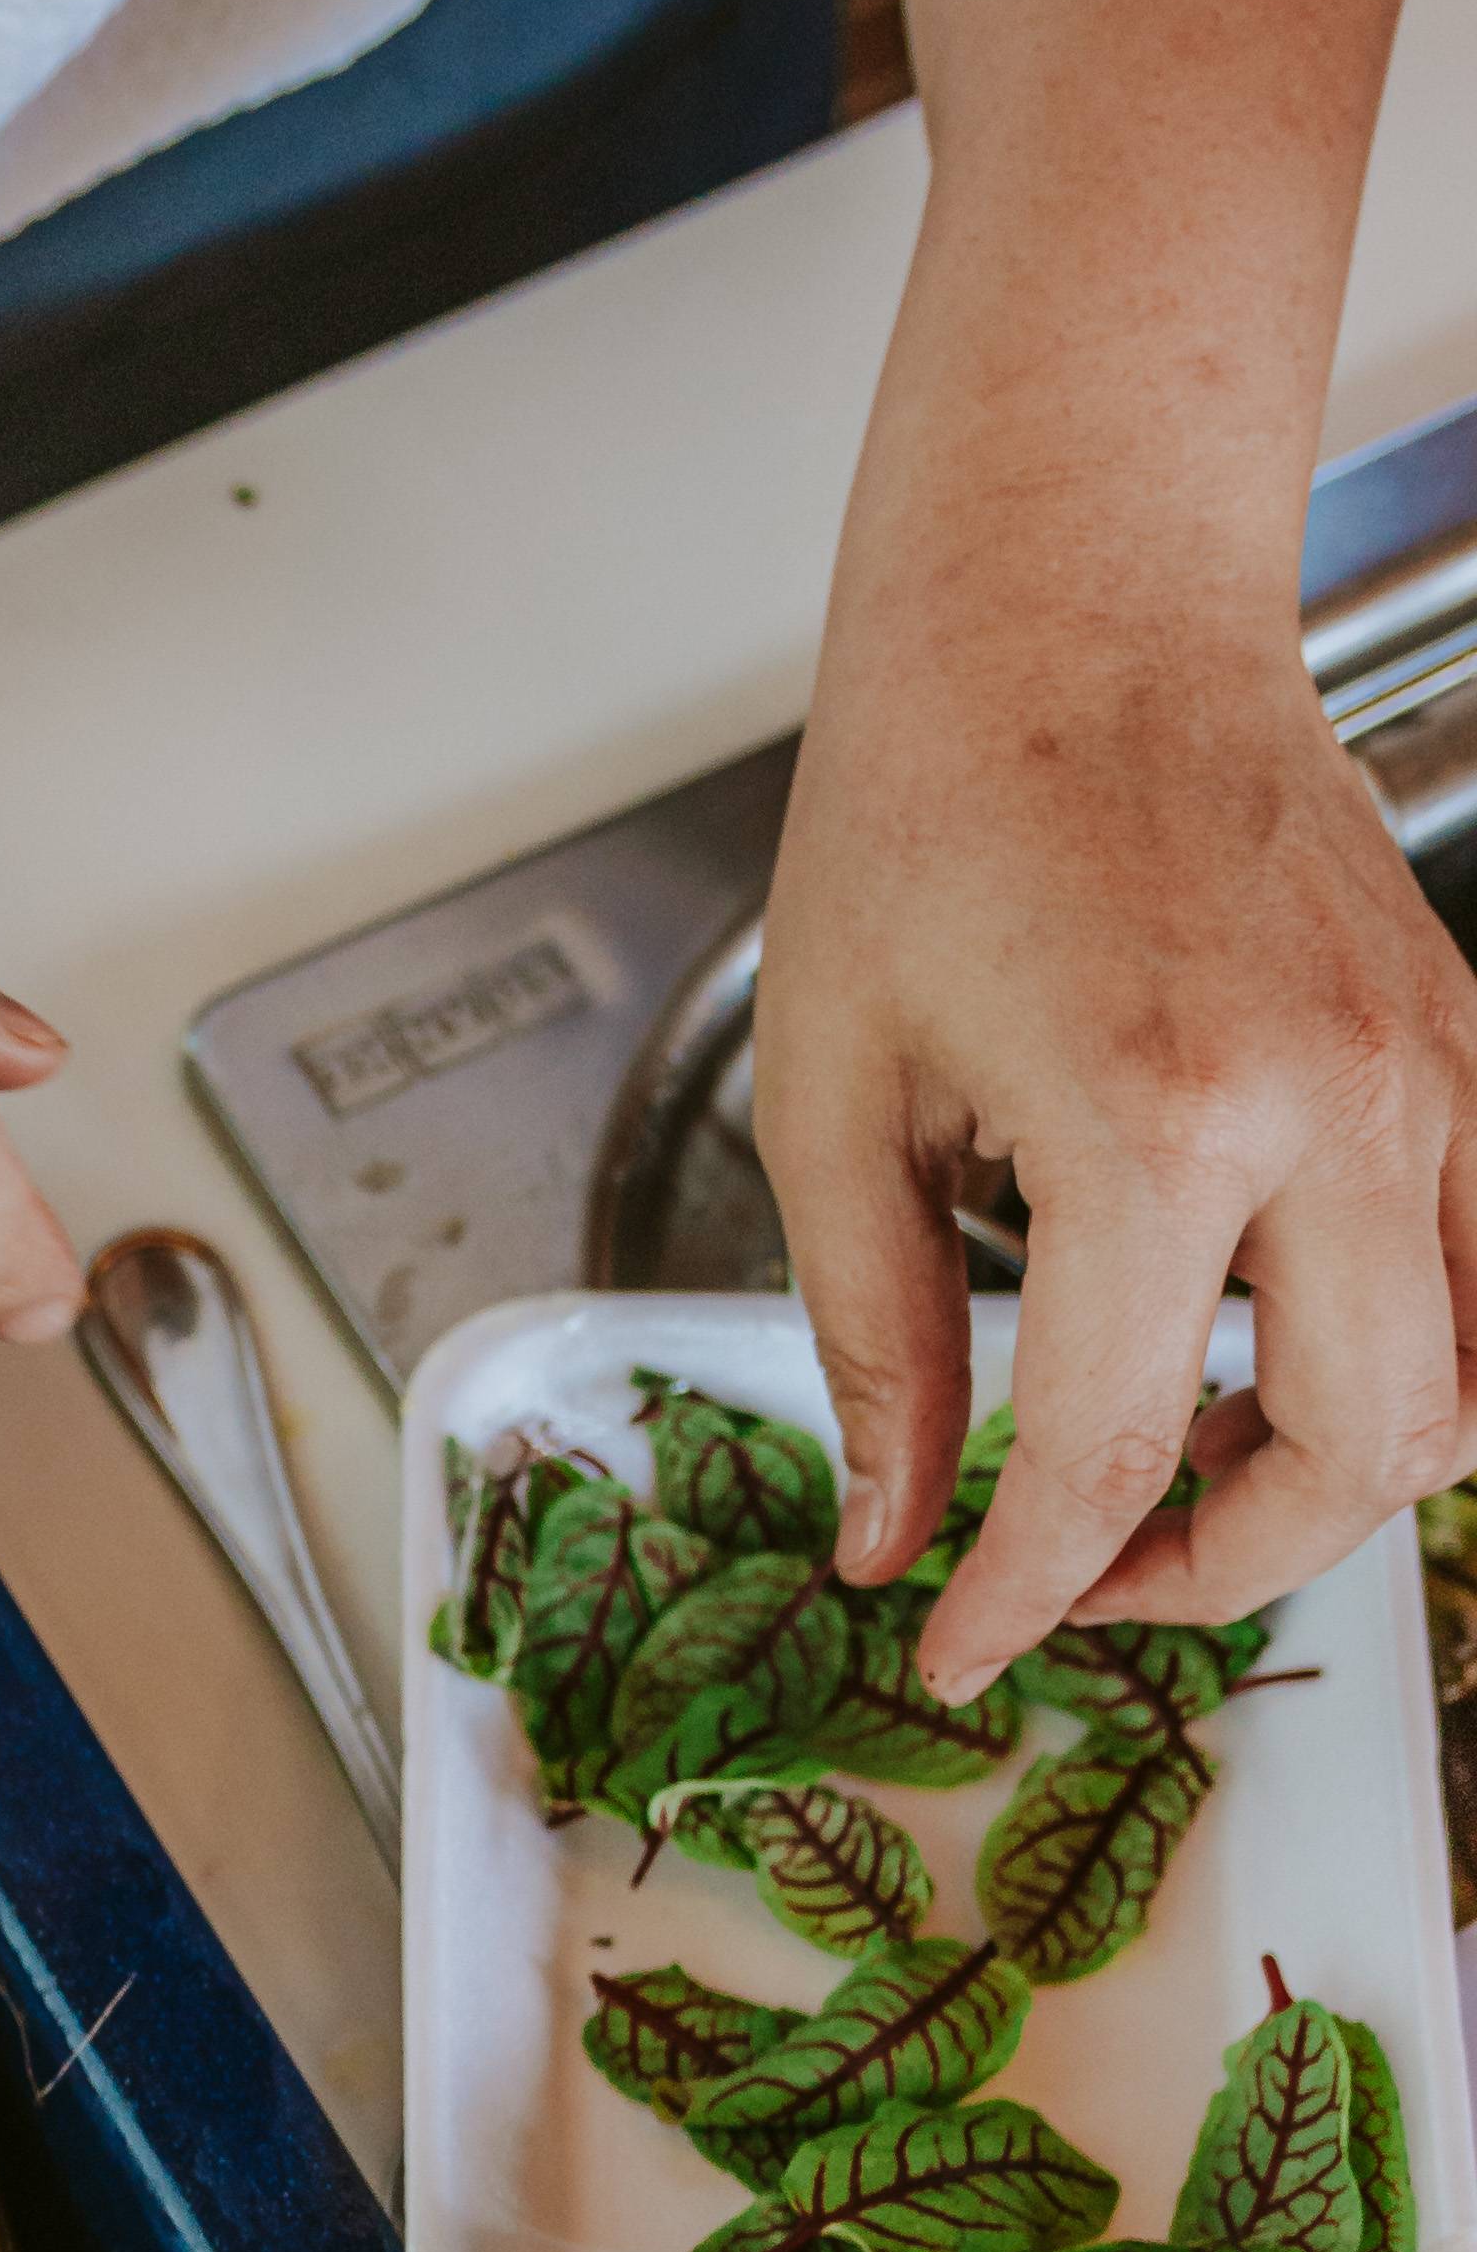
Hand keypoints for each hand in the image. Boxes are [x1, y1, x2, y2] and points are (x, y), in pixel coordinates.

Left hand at [758, 537, 1476, 1689]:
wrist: (1073, 606)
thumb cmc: (936, 805)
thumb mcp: (838, 1096)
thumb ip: (874, 1342)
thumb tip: (890, 1538)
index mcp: (1155, 1114)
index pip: (1113, 1453)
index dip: (1026, 1594)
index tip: (959, 1645)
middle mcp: (1332, 1100)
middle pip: (1362, 1456)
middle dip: (1220, 1570)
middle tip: (1085, 1577)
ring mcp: (1429, 1070)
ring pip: (1465, 1388)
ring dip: (1331, 1482)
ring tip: (1178, 1476)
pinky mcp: (1459, 1041)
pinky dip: (1399, 1362)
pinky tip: (1264, 1358)